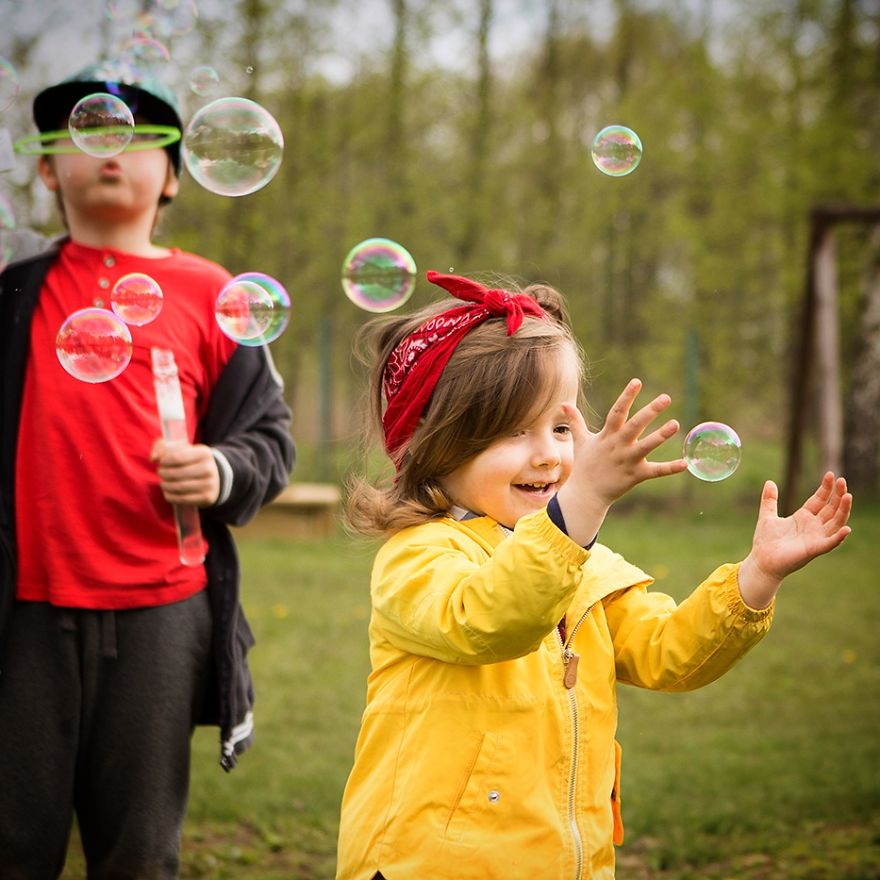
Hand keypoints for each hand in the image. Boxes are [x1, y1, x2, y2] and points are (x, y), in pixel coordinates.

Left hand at [150, 439, 220, 506]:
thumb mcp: (183, 449)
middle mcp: (209, 468)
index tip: (161, 463)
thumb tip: (153, 458)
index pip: (176, 457)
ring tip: (163, 483)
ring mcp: (209, 484)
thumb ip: (163, 447)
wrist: (215, 477)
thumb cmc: (192, 461)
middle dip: (163, 474)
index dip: (164, 462)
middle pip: (176, 473)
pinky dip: (170, 496)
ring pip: (178, 487)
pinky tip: (168, 492)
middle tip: (161, 473)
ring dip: (165, 486)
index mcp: (204, 453)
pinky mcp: (207, 497)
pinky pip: (182, 499)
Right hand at [556, 378, 686, 543]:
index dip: (627, 396)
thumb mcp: (580, 441)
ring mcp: (627, 461)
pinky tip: (685, 463)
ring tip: (675, 424)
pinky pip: (655, 471)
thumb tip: (564, 404)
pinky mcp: (635, 476)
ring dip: (661, 435)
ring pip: (646, 446)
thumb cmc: (584, 466)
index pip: (617, 411)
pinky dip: (670, 468)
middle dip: (649, 411)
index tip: (637, 381)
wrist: (586, 494)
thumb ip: (575, 421)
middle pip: (634, 425)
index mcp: (607, 435)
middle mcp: (618, 446)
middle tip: (665, 398)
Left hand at [738, 473, 852, 608]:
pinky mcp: (813, 550)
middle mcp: (813, 527)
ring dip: (843, 510)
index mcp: (803, 517)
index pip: (819, 500)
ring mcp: (815, 538)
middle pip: (831, 508)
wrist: (761, 561)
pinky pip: (830, 543)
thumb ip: (770, 500)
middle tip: (842, 481)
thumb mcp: (767, 516)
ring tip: (848, 496)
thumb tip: (769, 482)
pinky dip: (838, 537)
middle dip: (838, 495)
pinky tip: (846, 528)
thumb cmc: (766, 541)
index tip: (831, 475)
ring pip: (835, 522)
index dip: (826, 488)